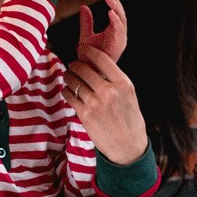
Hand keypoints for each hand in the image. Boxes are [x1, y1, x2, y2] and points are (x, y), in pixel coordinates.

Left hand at [63, 45, 147, 164]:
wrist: (127, 146)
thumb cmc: (129, 120)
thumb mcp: (129, 95)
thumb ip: (114, 80)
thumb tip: (95, 66)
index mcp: (123, 83)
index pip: (101, 59)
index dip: (88, 51)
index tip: (82, 49)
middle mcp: (108, 91)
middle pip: (84, 69)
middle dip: (75, 65)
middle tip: (73, 65)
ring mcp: (95, 103)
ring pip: (74, 82)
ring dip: (69, 77)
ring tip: (69, 77)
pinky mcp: (85, 114)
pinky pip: (69, 96)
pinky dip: (67, 91)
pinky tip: (69, 91)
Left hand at [77, 0, 126, 61]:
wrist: (87, 74)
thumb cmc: (88, 58)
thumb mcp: (86, 36)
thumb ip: (86, 23)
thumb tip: (84, 7)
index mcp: (113, 31)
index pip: (116, 12)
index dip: (112, 1)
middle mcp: (118, 35)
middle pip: (120, 14)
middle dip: (115, 2)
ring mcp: (119, 41)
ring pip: (121, 20)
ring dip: (115, 8)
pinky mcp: (117, 47)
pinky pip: (119, 31)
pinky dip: (115, 21)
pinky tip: (110, 13)